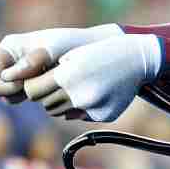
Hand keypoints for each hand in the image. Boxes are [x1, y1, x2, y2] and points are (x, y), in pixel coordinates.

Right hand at [0, 24, 122, 101]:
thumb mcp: (55, 49)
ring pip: (9, 96)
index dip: (3, 87)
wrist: (92, 50)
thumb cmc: (74, 44)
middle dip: (12, 94)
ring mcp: (19, 72)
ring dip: (23, 98)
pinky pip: (23, 99)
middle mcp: (10, 60)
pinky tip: (49, 92)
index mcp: (8, 47)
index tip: (25, 87)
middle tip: (34, 92)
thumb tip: (9, 76)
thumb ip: (34, 60)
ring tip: (45, 88)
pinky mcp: (30, 82)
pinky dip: (33, 99)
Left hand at [21, 34, 160, 122]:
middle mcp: (77, 95)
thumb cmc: (101, 52)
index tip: (38, 80)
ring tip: (75, 87)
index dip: (33, 85)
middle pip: (45, 104)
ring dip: (62, 102)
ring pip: (60, 112)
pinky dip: (82, 107)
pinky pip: (79, 116)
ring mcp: (91, 108)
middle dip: (48, 95)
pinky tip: (95, 93)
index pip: (32, 90)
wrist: (137, 59)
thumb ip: (51, 74)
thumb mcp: (73, 55)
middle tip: (59, 83)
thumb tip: (32, 94)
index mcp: (67, 76)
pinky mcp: (102, 116)